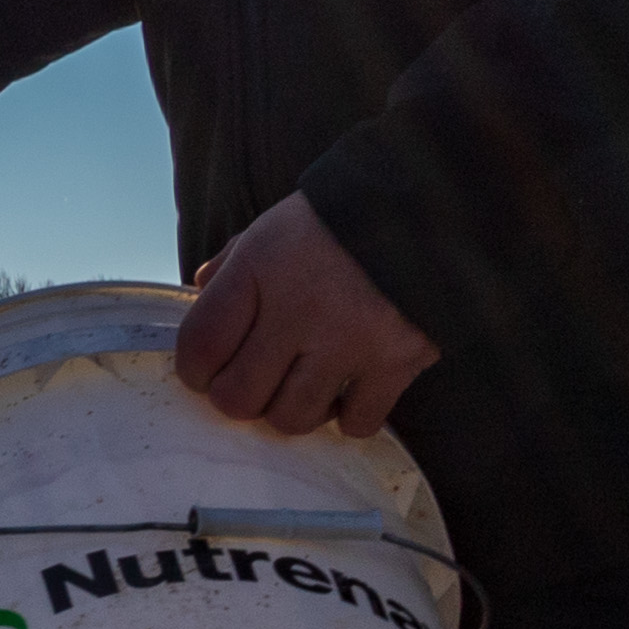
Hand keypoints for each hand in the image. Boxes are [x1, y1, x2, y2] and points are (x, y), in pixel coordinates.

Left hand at [177, 194, 439, 439]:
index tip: (206, 370)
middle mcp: (297, 311)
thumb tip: (200, 288)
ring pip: (292, 419)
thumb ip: (233, 262)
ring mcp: (348, 342)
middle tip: (257, 382)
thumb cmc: (343, 218)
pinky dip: (350, 417)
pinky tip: (351, 393)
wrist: (434, 205)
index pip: (199, 347)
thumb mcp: (274, 226)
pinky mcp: (397, 362)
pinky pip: (357, 422)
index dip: (194, 370)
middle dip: (239, 397)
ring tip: (305, 385)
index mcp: (258, 270)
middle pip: (238, 398)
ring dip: (292, 409)